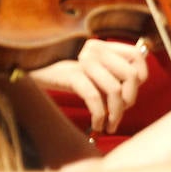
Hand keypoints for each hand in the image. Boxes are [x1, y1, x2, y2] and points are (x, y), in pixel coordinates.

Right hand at [27, 39, 149, 133]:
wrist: (30, 74)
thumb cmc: (64, 78)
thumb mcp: (91, 72)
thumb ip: (112, 74)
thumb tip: (135, 86)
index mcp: (102, 46)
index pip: (136, 56)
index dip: (140, 77)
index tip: (130, 93)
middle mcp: (95, 50)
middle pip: (130, 76)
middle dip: (129, 100)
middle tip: (119, 113)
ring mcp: (83, 62)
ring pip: (115, 90)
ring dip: (116, 114)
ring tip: (110, 125)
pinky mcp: (71, 76)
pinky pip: (95, 98)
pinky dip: (99, 117)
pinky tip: (97, 125)